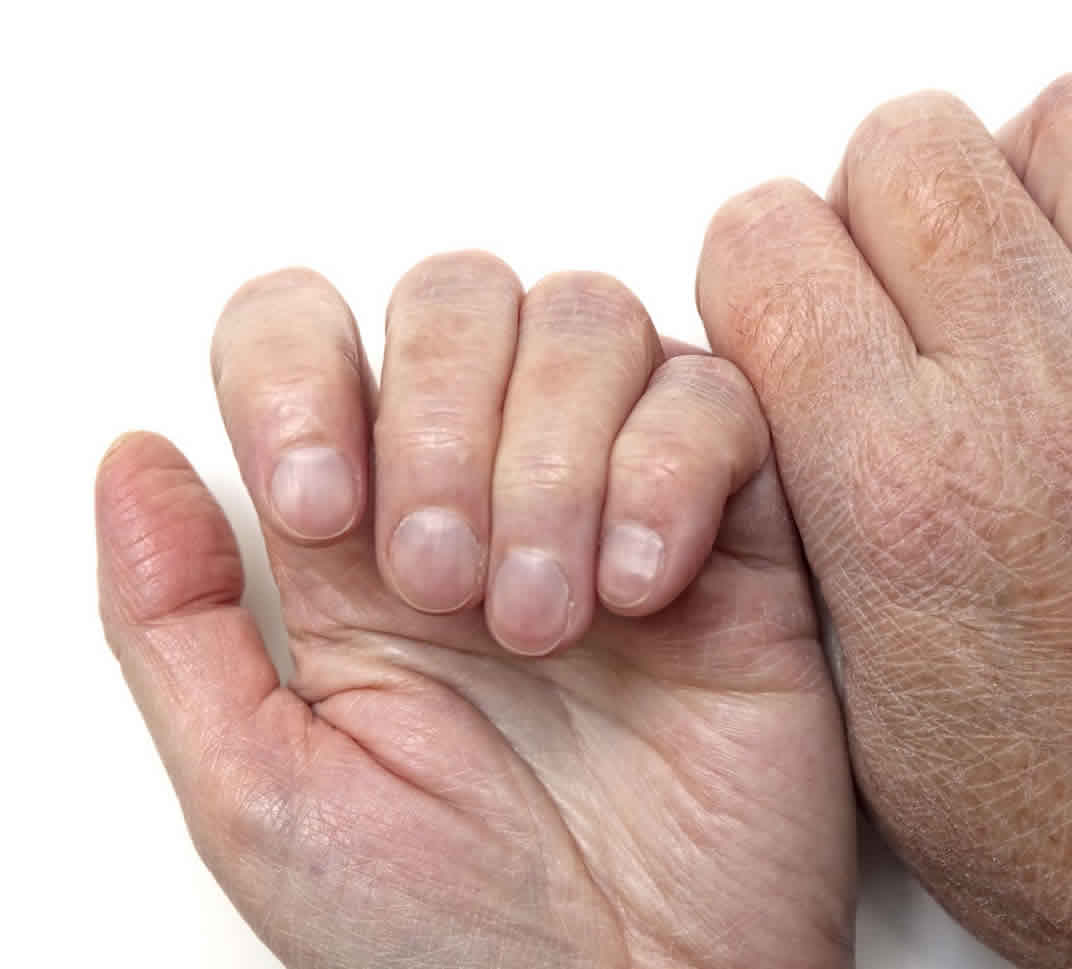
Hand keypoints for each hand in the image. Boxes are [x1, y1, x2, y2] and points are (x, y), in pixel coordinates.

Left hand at [95, 257, 854, 967]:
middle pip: (457, 294)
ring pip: (588, 321)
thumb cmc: (453, 940)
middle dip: (440, 419)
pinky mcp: (737, 531)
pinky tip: (643, 593)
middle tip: (446, 583)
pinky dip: (669, 476)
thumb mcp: (261, 797)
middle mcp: (486, 490)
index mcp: (356, 542)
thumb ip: (174, 624)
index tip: (320, 509)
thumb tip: (132, 459)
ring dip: (554, 457)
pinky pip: (715, 403)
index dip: (298, 371)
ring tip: (550, 617)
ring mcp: (617, 497)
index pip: (305, 329)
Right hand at [697, 69, 1071, 968]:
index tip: (785, 308)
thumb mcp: (853, 674)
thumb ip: (804, 489)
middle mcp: (1044, 400)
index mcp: (903, 486)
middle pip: (913, 147)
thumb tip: (796, 361)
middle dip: (876, 202)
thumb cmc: (1058, 816)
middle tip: (895, 286)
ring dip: (1030, 171)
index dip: (758, 261)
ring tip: (1023, 261)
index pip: (770, 241)